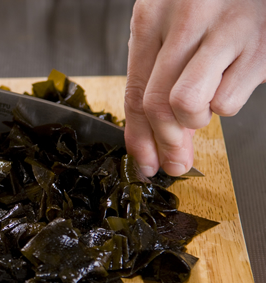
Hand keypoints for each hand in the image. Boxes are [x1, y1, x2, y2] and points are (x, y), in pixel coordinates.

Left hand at [124, 0, 265, 175]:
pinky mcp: (261, 47)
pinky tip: (228, 82)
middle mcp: (185, 19)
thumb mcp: (172, 34)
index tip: (144, 161)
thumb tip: (154, 142)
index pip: (134, 90)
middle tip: (172, 161)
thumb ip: (158, 80)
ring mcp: (225, 31)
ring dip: (194, 120)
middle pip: (155, 103)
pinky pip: (227, 102)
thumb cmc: (209, 7)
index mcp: (151, 15)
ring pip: (187, 105)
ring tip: (203, 105)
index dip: (137, 136)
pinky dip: (225, 104)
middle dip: (163, 143)